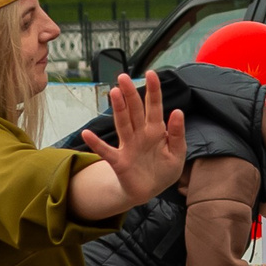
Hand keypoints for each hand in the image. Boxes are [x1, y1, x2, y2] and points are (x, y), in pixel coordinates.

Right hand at [81, 73, 186, 206]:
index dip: (153, 91)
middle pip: (135, 110)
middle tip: (123, 77)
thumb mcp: (177, 153)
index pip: (154, 107)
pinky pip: (106, 151)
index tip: (151, 73)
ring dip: (119, 109)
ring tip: (114, 93)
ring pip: (123, 124)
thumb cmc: (163, 169)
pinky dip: (96, 144)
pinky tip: (87, 134)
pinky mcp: (119, 161)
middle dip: (130, 94)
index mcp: (156, 130)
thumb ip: (177, 134)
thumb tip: (177, 111)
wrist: (150, 191)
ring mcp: (128, 146)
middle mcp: (140, 134)